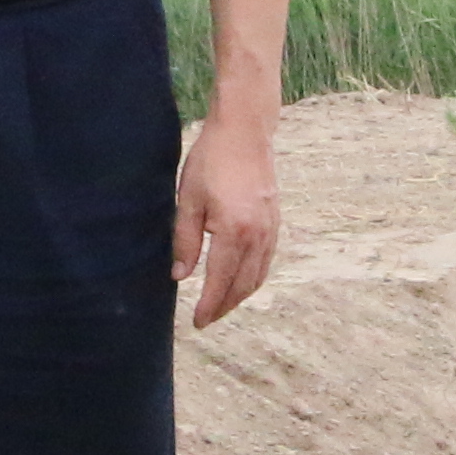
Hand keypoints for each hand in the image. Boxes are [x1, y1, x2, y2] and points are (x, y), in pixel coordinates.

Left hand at [176, 107, 281, 327]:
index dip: (209, 305)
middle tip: (207, 319)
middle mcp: (257, 236)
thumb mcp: (188, 201)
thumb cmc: (211, 162)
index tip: (198, 322)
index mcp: (234, 232)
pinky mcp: (275, 221)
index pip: (220, 282)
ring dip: (240, 295)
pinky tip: (241, 279)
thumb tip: (180, 276)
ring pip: (258, 276)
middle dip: (225, 306)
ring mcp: (270, 229)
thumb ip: (185, 242)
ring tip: (222, 304)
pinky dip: (254, 277)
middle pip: (242, 285)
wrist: (244, 132)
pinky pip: (266, 260)